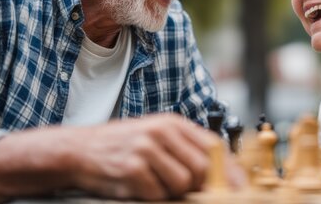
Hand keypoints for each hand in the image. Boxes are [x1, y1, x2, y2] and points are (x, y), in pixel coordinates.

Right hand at [0, 113, 245, 200]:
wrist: (81, 150)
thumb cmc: (122, 145)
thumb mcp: (156, 137)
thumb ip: (186, 150)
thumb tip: (218, 174)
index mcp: (173, 123)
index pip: (215, 146)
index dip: (229, 169)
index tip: (240, 187)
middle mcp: (163, 132)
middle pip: (202, 168)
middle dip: (197, 185)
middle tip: (184, 189)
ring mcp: (147, 149)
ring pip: (183, 183)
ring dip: (172, 191)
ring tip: (153, 182)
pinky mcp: (133, 169)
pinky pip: (158, 194)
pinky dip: (152, 196)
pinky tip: (138, 185)